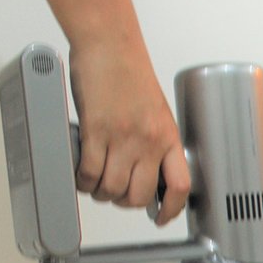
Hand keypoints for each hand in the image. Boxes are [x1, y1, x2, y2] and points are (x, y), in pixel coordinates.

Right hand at [67, 40, 189, 225]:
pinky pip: (89, 172)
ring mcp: (123, 137)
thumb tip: (148, 171)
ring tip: (96, 183)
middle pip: (139, 195)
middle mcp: (149, 140)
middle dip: (125, 202)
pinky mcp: (96, 131)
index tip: (162, 218)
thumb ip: (155, 142)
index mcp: (169, 137)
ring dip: (101, 193)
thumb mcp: (156, 113)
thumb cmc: (130, 74)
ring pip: (112, 188)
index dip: (172, 209)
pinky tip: (82, 175)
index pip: (180, 185)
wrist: (110, 45)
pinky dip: (83, 181)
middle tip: (116, 194)